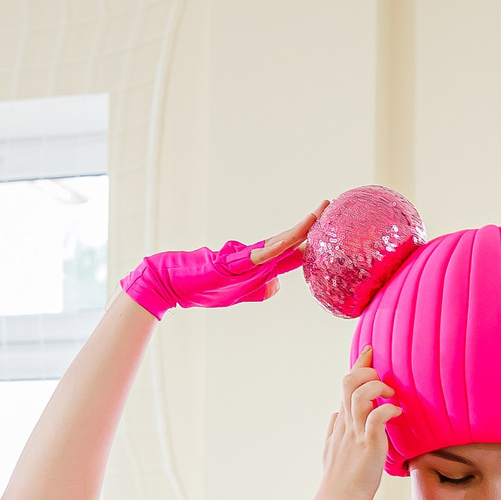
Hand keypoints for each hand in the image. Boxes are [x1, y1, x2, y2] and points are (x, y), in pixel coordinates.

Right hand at [120, 203, 324, 316]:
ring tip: (315, 217)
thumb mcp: (240, 294)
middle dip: (309, 226)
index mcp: (258, 264)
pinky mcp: (230, 264)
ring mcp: (243, 259)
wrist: (172, 284)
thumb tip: (277, 286)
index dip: (311, 241)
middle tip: (328, 205)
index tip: (328, 228)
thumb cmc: (203, 288)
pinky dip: (273, 250)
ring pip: (276, 244)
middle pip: (288, 240)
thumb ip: (260, 289)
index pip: (292, 252)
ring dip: (297, 232)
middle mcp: (254, 257)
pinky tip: (288, 242)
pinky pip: (256, 257)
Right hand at [317, 348, 400, 499]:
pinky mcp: (368, 446)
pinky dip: (388, 409)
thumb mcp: (332, 451)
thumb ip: (334, 431)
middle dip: (366, 371)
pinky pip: (376, 418)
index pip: (346, 385)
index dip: (358, 365)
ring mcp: (355, 434)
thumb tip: (334, 415)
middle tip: (383, 377)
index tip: (370, 350)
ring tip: (390, 396)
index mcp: (340, 423)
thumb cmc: (340, 481)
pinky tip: (397, 413)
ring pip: (359, 395)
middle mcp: (346, 425)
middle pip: (348, 383)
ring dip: (377, 388)